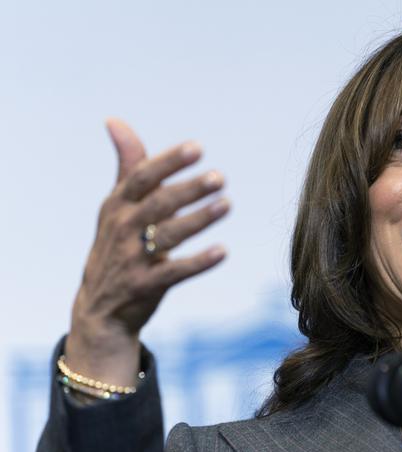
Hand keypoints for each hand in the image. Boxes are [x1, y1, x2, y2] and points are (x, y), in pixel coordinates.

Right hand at [65, 118, 229, 386]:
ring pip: (168, 236)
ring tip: (226, 205)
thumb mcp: (117, 206)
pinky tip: (223, 251)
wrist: (101, 306)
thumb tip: (115, 121)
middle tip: (220, 177)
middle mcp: (121, 229)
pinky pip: (175, 272)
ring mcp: (132, 259)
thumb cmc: (117, 244)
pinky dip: (198, 262)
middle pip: (158, 204)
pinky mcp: (146, 286)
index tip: (197, 148)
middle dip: (189, 189)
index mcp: (117, 205)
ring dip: (198, 219)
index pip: (141, 177)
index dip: (168, 162)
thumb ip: (128, 166)